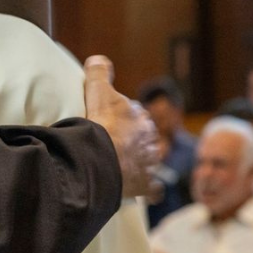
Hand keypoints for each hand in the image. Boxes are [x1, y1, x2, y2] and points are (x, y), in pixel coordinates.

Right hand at [83, 55, 159, 199]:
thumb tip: (99, 59)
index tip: (109, 122)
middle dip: (133, 140)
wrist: (105, 158)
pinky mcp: (145, 184)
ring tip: (124, 167)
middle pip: (142, 137)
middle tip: (115, 145)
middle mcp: (149, 139)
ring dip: (140, 163)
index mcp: (140, 117)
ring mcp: (149, 163)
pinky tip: (148, 192)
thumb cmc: (102, 124)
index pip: (133, 114)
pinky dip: (151, 190)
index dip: (121, 118)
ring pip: (149, 160)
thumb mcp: (98, 90)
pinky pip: (153, 188)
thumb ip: (98, 73)